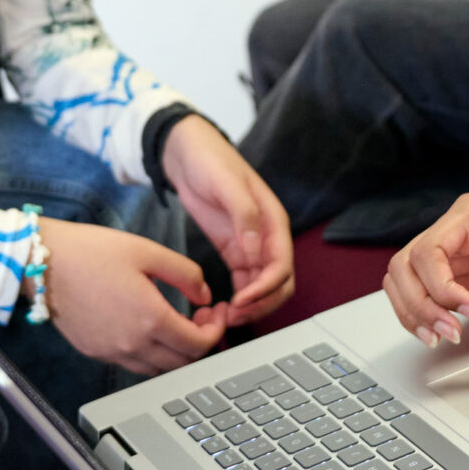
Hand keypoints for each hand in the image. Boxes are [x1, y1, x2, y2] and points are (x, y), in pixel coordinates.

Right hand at [39, 218, 224, 372]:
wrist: (42, 263)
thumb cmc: (91, 252)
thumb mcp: (148, 251)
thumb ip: (186, 274)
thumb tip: (205, 295)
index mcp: (150, 319)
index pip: (199, 345)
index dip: (218, 331)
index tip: (218, 313)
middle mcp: (132, 344)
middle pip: (183, 363)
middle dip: (202, 341)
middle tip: (205, 316)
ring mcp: (112, 353)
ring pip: (160, 368)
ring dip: (178, 351)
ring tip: (179, 321)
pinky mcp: (96, 352)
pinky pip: (135, 364)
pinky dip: (154, 353)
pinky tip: (152, 327)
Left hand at [160, 115, 294, 326]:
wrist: (187, 153)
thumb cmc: (210, 160)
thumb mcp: (227, 182)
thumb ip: (244, 214)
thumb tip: (255, 249)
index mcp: (273, 220)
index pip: (281, 265)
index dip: (266, 288)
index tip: (242, 300)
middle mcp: (267, 236)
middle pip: (280, 283)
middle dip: (262, 304)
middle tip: (235, 316)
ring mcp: (251, 244)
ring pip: (263, 286)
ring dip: (251, 305)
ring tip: (227, 316)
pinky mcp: (234, 249)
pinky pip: (245, 281)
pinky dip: (239, 297)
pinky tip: (223, 306)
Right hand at [384, 192, 468, 347]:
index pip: (429, 249)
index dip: (441, 286)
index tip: (468, 311)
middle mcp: (452, 230)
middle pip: (405, 264)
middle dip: (419, 303)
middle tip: (447, 332)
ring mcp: (449, 253)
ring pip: (403, 279)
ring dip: (413, 311)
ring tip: (437, 337)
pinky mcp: (452, 274)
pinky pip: (419, 293)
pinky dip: (421, 315)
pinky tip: (437, 332)